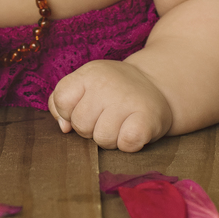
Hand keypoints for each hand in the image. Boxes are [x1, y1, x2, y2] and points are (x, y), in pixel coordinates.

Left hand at [47, 60, 172, 151]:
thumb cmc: (112, 91)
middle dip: (90, 129)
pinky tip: (132, 130)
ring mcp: (128, 100)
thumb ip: (62, 103)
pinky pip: (126, 144)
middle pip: (80, 125)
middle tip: (106, 117)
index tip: (84, 108)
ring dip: (110, 139)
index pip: (62, 100)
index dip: (69, 112)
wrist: (156, 86)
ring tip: (120, 123)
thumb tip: (64, 127)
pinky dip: (128, 144)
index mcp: (90, 73)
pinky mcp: (147, 118)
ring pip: (102, 139)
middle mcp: (107, 84)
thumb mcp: (85, 85)